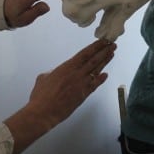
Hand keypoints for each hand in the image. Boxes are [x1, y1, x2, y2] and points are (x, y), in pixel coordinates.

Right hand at [4, 39, 115, 153]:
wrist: (44, 111)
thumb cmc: (41, 95)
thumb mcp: (44, 78)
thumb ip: (52, 73)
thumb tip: (54, 73)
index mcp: (67, 67)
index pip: (85, 53)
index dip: (95, 46)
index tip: (103, 41)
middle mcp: (77, 73)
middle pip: (94, 60)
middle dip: (104, 51)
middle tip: (113, 44)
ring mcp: (82, 84)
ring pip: (96, 70)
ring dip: (105, 61)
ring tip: (112, 54)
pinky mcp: (84, 95)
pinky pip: (95, 85)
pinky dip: (101, 79)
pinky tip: (105, 75)